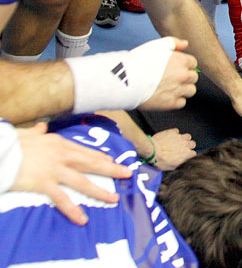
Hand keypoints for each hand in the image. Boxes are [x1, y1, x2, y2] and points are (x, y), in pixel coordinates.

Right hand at [10, 122, 131, 224]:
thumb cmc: (10, 143)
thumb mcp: (26, 134)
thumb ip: (37, 132)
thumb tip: (41, 127)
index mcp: (59, 143)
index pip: (85, 151)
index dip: (100, 157)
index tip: (112, 161)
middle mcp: (61, 155)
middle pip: (91, 163)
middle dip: (111, 169)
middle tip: (127, 174)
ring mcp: (54, 169)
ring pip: (82, 181)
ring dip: (99, 191)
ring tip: (113, 198)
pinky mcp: (43, 183)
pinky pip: (61, 198)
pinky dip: (72, 209)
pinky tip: (82, 218)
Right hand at [139, 38, 197, 110]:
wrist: (126, 80)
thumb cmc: (139, 61)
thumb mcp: (156, 45)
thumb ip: (173, 42)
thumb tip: (185, 44)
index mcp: (181, 61)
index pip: (193, 63)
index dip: (185, 64)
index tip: (176, 67)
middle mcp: (183, 76)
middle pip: (193, 77)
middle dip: (185, 77)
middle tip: (172, 77)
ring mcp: (178, 90)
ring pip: (190, 91)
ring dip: (183, 89)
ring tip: (170, 87)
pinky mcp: (171, 103)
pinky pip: (182, 102)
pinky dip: (176, 100)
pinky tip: (166, 95)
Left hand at [150, 128, 195, 170]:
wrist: (153, 151)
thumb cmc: (161, 160)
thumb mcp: (172, 167)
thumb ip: (180, 163)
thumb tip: (182, 162)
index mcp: (186, 154)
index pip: (193, 153)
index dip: (189, 155)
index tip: (185, 156)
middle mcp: (185, 144)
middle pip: (193, 143)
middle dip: (189, 146)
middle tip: (182, 149)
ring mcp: (179, 137)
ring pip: (187, 136)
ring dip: (184, 139)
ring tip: (179, 142)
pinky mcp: (172, 132)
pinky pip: (177, 131)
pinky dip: (175, 134)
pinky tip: (171, 137)